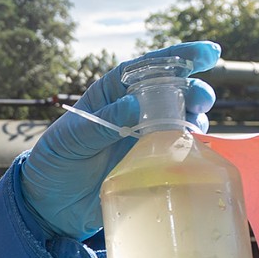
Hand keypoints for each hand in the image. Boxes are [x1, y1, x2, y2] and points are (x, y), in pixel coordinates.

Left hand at [20, 41, 220, 240]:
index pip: (147, 67)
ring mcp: (143, 138)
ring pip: (181, 119)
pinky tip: (197, 148)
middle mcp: (133, 112)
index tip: (208, 52)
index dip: (179, 56)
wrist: (51, 205)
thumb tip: (135, 105)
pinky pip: (178, 151)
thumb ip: (101, 123)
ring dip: (196, 117)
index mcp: (111, 94)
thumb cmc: (55, 162)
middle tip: (202, 99)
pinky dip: (192, 147)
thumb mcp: (71, 139)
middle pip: (172, 92)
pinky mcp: (150, 165)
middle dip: (193, 89)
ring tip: (198, 124)